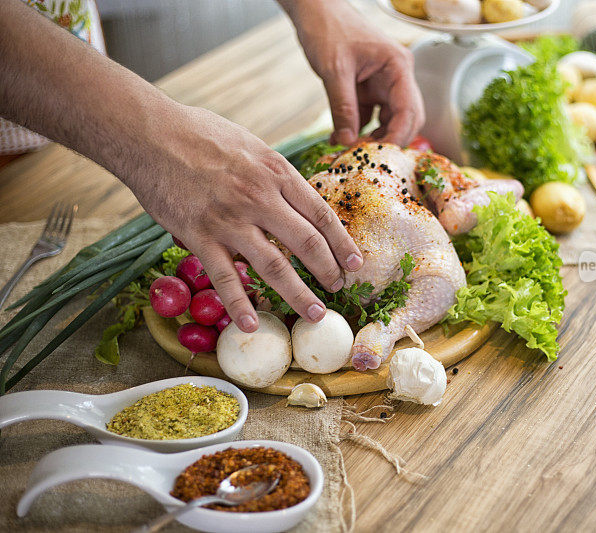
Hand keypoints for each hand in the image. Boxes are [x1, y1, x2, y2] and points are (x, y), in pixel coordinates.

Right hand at [128, 104, 362, 332]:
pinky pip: (225, 277)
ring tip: (315, 314)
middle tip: (339, 289)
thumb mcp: (253, 146)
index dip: (343, 243)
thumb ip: (276, 176)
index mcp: (277, 172)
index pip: (321, 215)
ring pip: (274, 266)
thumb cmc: (201, 134)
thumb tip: (297, 202)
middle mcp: (260, 197)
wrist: (149, 133)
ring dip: (298, 294)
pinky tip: (251, 324)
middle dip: (329, 271)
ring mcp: (230, 220)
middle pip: (306, 244)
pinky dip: (239, 304)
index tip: (356, 262)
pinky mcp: (199, 236)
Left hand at [286, 0, 424, 146]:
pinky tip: (339, 139)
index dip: (398, 136)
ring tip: (351, 151)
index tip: (381, 155)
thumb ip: (343, 108)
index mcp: (398, 67)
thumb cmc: (328, 29)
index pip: (409, 109)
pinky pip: (369, 117)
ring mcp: (384, 85)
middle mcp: (397, 77)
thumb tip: (347, 142)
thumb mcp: (334, 70)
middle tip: (368, 158)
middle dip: (390, 140)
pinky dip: (356, 130)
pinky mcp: (368, 90)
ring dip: (372, 138)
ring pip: (389, 121)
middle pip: (407, 119)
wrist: (315, 11)